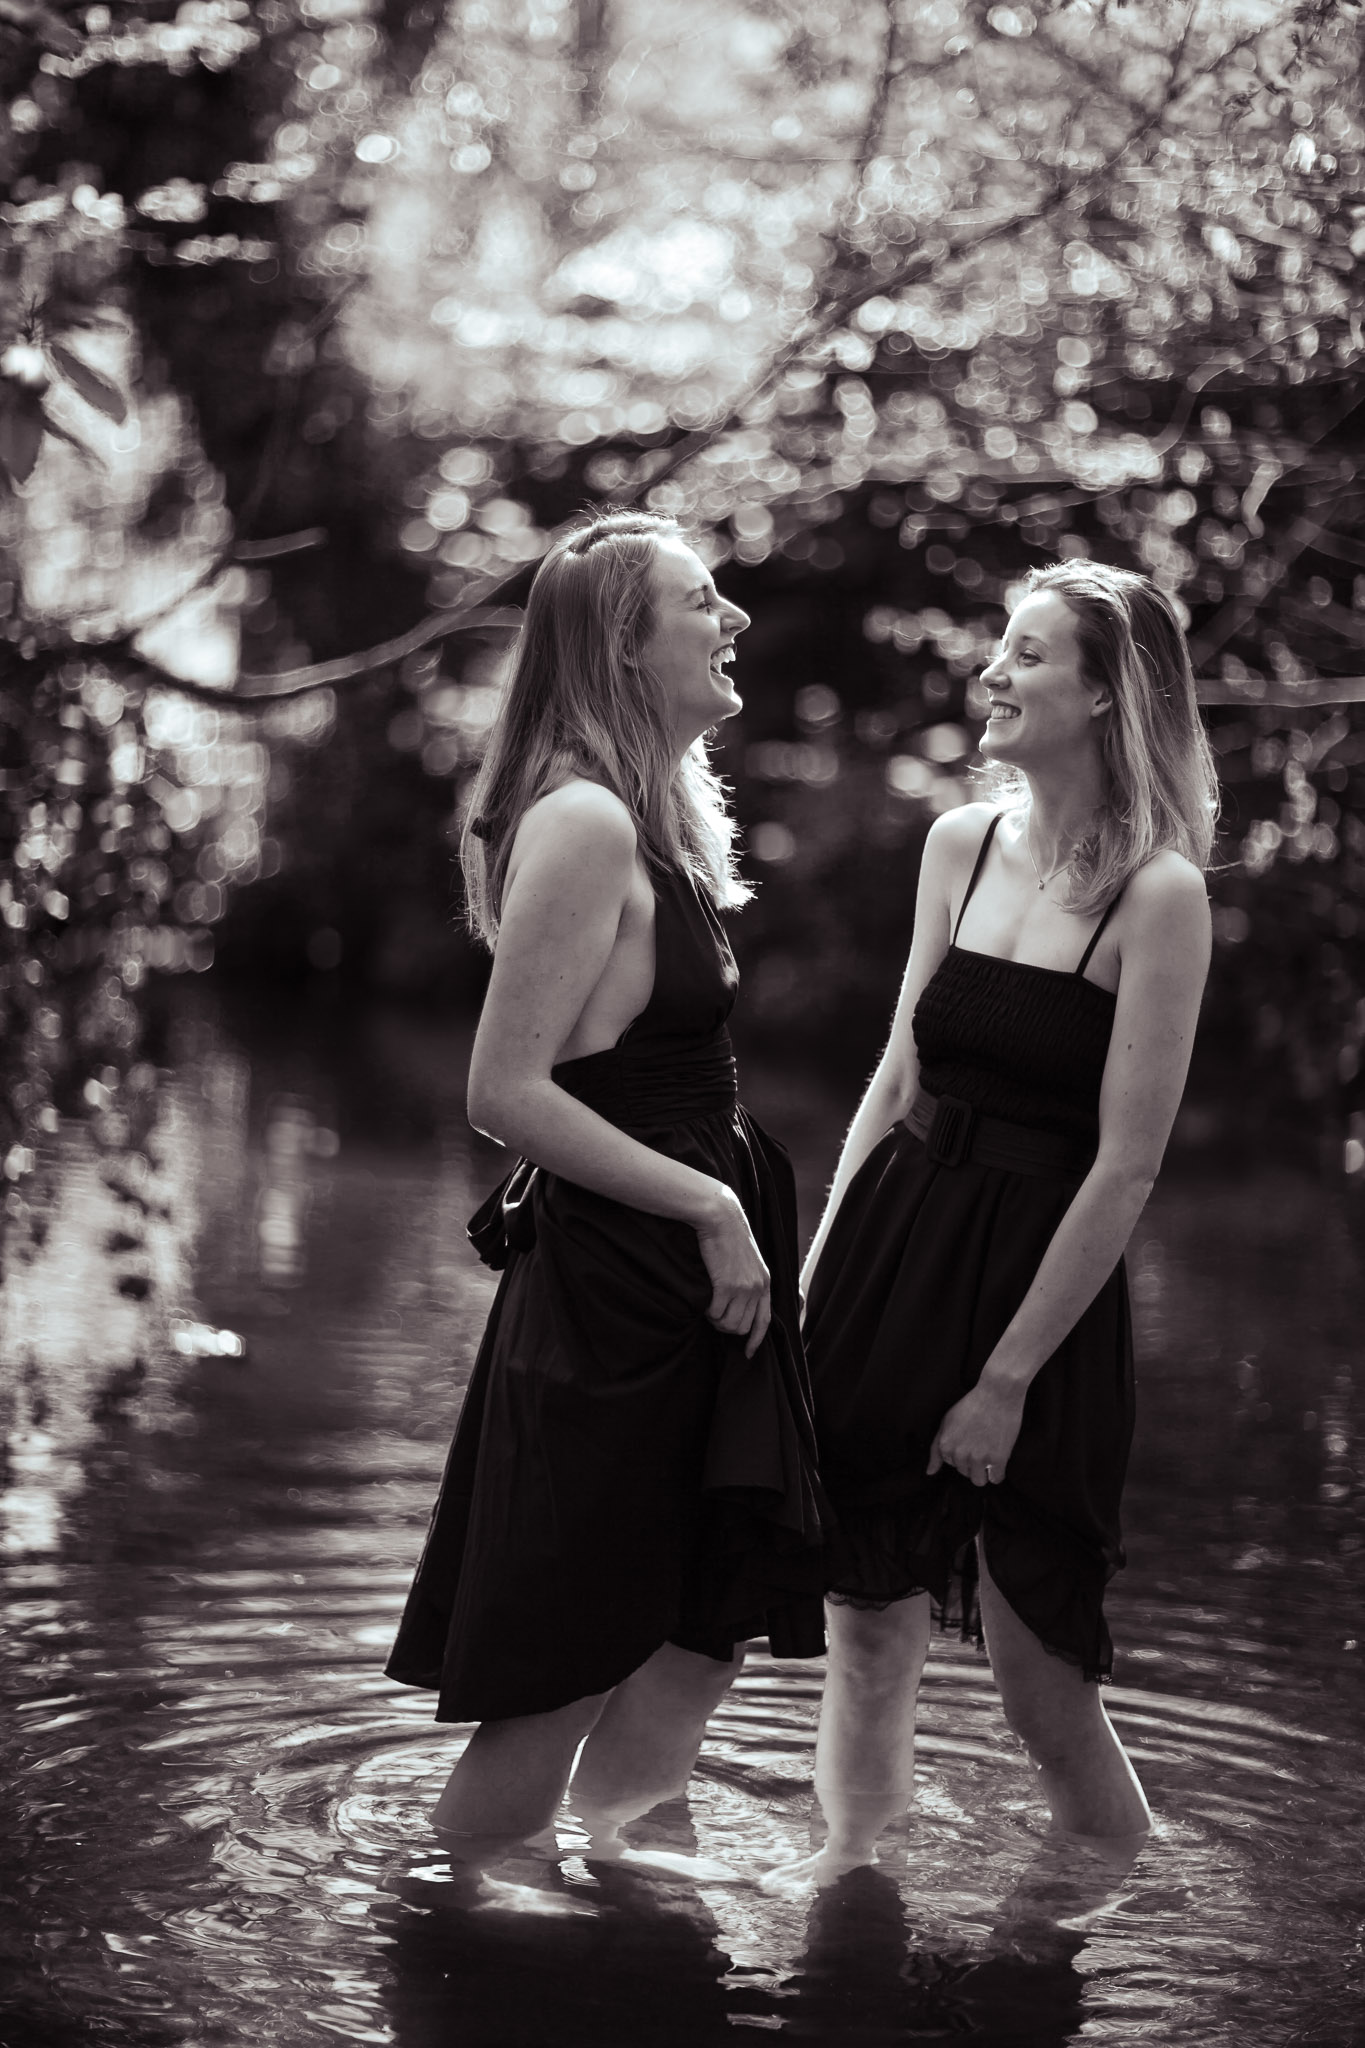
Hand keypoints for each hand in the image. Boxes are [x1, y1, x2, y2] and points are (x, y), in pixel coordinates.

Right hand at [696, 1188, 770, 1358]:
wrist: (720, 1217)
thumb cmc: (728, 1237)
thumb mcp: (747, 1260)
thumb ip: (748, 1282)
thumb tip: (739, 1306)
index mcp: (765, 1283)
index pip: (765, 1321)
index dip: (756, 1340)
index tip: (748, 1353)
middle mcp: (758, 1288)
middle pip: (742, 1327)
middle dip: (726, 1327)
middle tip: (715, 1314)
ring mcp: (743, 1288)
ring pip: (728, 1324)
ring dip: (716, 1320)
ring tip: (710, 1305)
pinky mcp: (726, 1286)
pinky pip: (714, 1313)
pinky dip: (707, 1311)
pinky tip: (705, 1297)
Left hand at [927, 1378, 1024, 1487]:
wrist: (997, 1394)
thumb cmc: (972, 1405)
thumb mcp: (946, 1422)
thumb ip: (936, 1449)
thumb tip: (930, 1472)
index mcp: (946, 1446)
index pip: (951, 1464)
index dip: (962, 1453)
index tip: (969, 1440)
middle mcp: (960, 1454)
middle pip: (965, 1472)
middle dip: (972, 1461)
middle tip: (981, 1442)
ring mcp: (979, 1458)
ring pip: (979, 1480)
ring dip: (984, 1471)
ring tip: (989, 1454)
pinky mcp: (998, 1459)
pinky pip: (996, 1479)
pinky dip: (998, 1473)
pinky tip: (999, 1460)